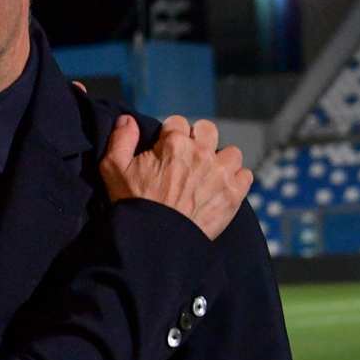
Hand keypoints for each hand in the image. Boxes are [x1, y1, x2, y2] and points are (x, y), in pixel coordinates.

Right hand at [100, 115, 253, 239]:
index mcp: (174, 143)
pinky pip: (245, 175)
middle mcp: (201, 153)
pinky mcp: (234, 194)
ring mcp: (221, 173)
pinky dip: (236, 180)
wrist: (156, 240)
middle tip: (188, 158)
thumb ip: (121, 138)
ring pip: (231, 152)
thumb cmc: (133, 204)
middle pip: (208, 129)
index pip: (177, 122)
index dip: (170, 134)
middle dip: (198, 139)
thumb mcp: (113, 169)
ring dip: (221, 160)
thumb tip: (127, 119)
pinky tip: (221, 189)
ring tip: (208, 174)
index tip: (165, 149)